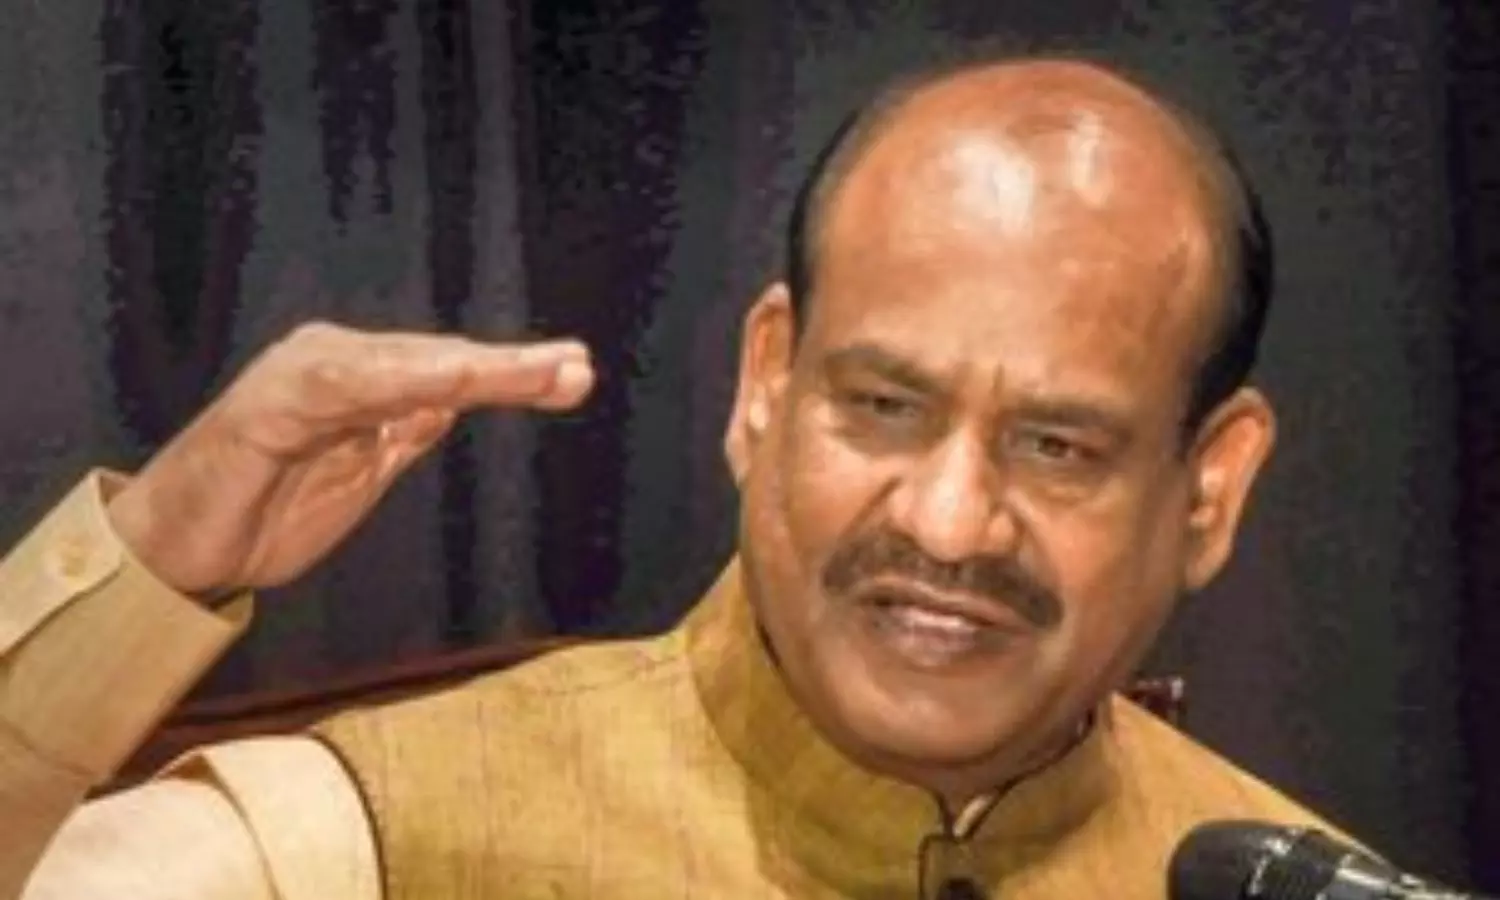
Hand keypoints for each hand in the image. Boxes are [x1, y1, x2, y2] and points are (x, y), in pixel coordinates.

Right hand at [106, 322, 593, 596]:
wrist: (176, 546)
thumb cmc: (266, 508)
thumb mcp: (360, 471)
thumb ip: (404, 431)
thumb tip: (456, 400)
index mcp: (360, 380)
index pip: (448, 372)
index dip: (511, 373)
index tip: (574, 375)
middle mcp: (334, 364)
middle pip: (436, 361)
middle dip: (508, 367)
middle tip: (575, 368)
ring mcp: (299, 378)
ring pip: (401, 366)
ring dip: (470, 368)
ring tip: (531, 372)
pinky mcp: (265, 407)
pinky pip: (339, 390)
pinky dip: (393, 383)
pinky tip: (448, 383)